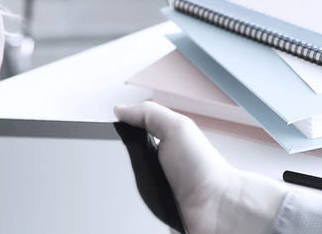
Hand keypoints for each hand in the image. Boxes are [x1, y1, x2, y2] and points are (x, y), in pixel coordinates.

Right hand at [114, 101, 287, 233]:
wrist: (217, 207)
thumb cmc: (204, 168)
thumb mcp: (176, 128)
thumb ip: (149, 114)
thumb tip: (119, 109)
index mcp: (158, 143)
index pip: (126, 137)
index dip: (115, 135)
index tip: (104, 135)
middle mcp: (153, 166)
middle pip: (120, 163)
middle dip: (116, 164)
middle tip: (119, 165)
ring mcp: (150, 190)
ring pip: (121, 187)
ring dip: (122, 187)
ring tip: (129, 185)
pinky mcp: (149, 213)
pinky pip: (129, 208)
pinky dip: (129, 206)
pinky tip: (134, 204)